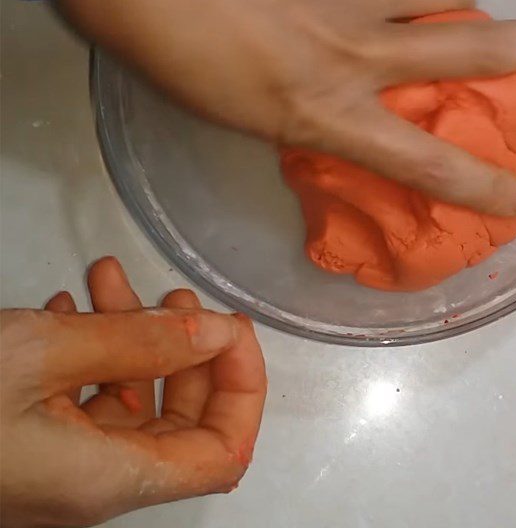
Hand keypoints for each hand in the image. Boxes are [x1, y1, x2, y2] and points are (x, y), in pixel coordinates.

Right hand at [0, 257, 266, 526]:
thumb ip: (139, 343)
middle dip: (186, 347)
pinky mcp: (28, 448)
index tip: (230, 325)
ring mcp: (59, 469)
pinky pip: (81, 404)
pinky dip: (87, 356)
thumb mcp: (42, 357)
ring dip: (127, 337)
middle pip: (181, 422)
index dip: (243, 385)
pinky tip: (69, 309)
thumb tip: (219, 333)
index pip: (224, 450)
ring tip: (106, 277)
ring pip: (125, 401)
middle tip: (171, 294)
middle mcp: (93, 484)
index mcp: (111, 480)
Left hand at [57, 0, 515, 216]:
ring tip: (451, 7)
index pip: (425, 163)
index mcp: (325, 111)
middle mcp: (359, 53)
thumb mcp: (233, 111)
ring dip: (463, 3)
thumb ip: (301, 110)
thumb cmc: (165, 42)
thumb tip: (336, 104)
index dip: (483, 188)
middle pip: (473, 51)